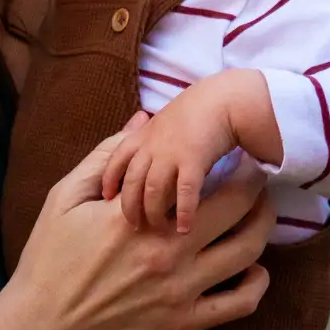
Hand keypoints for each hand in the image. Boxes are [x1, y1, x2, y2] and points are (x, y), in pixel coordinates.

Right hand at [3, 120, 273, 329]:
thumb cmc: (48, 260)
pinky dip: (258, 284)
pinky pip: (241, 304)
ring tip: (260, 214)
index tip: (233, 151)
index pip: (202, 176)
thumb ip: (108, 156)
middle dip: (256, 186)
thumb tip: (143, 120)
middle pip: (239, 209)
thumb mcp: (64, 198)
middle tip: (256, 177)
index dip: (228, 160)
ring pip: (249, 252)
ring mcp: (179, 290)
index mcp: (139, 215)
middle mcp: (166, 250)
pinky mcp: (184, 324)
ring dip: (262, 227)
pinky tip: (253, 269)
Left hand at [101, 71, 278, 233]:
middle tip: (133, 225)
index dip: (109, 180)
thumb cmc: (198, 111)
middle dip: (130, 206)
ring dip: (154, 213)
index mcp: (143, 136)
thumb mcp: (165, 120)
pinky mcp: (193, 161)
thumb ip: (150, 137)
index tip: (106, 197)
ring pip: (152, 191)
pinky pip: (184, 193)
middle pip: (131, 182)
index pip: (116, 160)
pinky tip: (185, 228)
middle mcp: (152, 146)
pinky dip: (183, 213)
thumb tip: (142, 155)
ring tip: (159, 230)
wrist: (224, 99)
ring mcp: (171, 154)